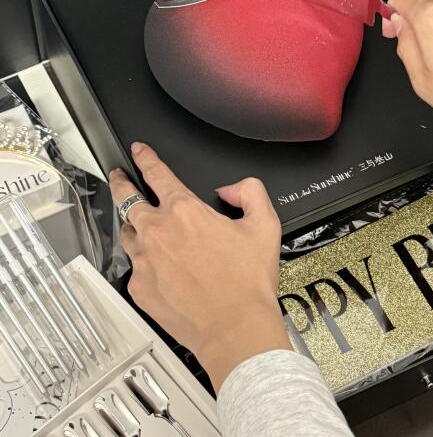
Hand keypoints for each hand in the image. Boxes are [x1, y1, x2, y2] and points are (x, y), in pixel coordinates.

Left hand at [109, 143, 290, 390]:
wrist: (234, 328)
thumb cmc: (247, 282)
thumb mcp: (265, 224)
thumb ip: (250, 192)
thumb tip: (231, 189)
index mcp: (184, 211)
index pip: (156, 173)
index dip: (145, 157)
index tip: (138, 151)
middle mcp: (158, 232)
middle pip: (126, 198)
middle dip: (121, 183)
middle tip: (119, 177)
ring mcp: (144, 261)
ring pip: (127, 233)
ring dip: (132, 225)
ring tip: (138, 224)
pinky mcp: (139, 287)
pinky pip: (135, 267)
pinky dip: (144, 262)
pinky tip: (158, 268)